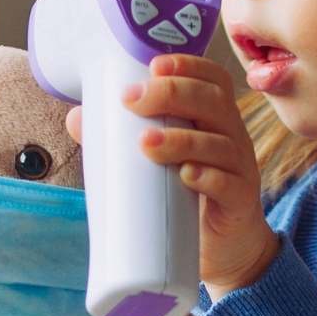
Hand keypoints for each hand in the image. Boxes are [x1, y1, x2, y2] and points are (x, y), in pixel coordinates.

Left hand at [64, 53, 278, 298]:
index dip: (189, 66)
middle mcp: (232, 137)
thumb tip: (76, 118)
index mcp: (214, 119)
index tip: (154, 66)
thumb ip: (120, 140)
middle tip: (133, 101)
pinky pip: (230, 185)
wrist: (224, 250)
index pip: (212, 79)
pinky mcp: (240, 203)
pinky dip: (208, 177)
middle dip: (174, 94)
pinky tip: (186, 176)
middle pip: (215, 102)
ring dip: (182, 139)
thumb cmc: (187, 197)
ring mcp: (240, 170)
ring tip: (146, 142)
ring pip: (220, 144)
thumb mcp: (156, 163)